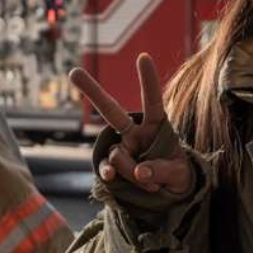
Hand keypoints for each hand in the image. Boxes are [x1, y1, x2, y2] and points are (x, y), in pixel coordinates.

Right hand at [69, 54, 193, 194]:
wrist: (169, 195)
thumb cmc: (177, 175)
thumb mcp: (179, 174)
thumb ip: (161, 170)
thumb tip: (139, 172)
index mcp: (156, 126)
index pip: (153, 102)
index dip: (148, 81)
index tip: (143, 57)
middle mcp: (134, 133)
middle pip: (111, 111)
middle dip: (92, 91)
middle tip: (73, 72)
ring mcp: (121, 148)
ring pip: (118, 155)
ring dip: (133, 172)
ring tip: (152, 184)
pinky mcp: (111, 166)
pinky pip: (107, 168)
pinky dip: (111, 175)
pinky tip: (112, 177)